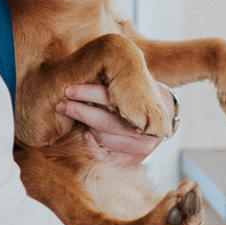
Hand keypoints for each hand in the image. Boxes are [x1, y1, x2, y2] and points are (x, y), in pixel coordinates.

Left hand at [56, 83, 176, 170]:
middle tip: (61, 104)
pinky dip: (91, 147)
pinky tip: (84, 135)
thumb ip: (118, 77)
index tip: (69, 89)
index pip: (112, 100)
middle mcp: (146, 132)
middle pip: (105, 122)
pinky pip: (105, 158)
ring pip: (103, 138)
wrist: (163, 117)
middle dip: (79, 111)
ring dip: (83, 125)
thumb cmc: (143, 94)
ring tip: (69, 113)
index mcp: (149, 108)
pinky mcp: (131, 161)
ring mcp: (140, 149)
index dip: (89, 94)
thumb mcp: (137, 81)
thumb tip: (90, 63)